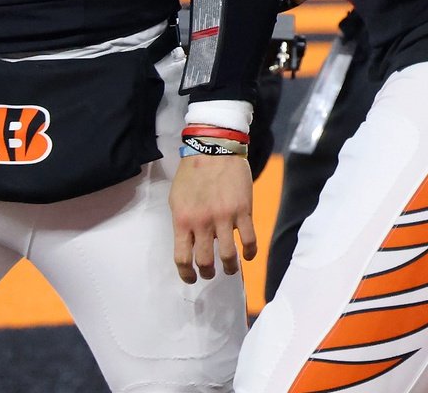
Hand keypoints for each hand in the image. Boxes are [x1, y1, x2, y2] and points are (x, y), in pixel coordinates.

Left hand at [169, 153, 255, 283]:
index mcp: (183, 220)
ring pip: (228, 256)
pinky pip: (249, 241)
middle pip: (205, 262)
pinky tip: (248, 255)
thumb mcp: (177, 199)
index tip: (192, 278)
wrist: (214, 149)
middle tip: (211, 272)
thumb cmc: (192, 173)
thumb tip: (192, 242)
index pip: (182, 258)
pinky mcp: (243, 212)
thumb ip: (183, 222)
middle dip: (208, 272)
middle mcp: (202, 223)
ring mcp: (224, 218)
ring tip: (231, 268)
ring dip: (230, 268)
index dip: (187, 274)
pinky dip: (250, 253)